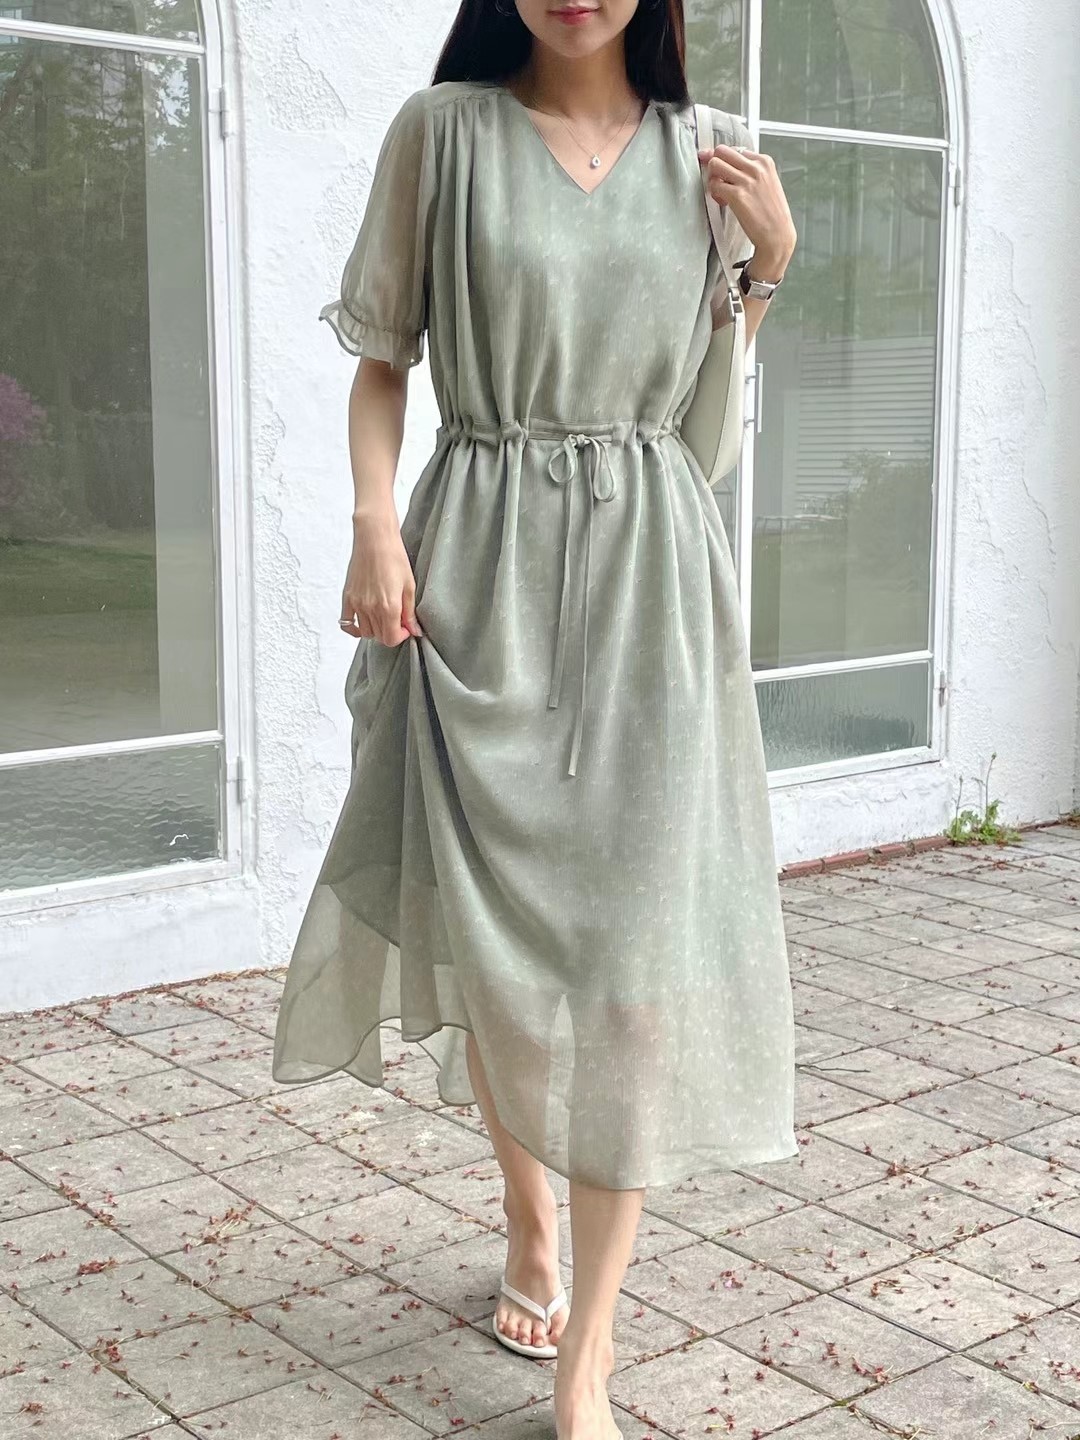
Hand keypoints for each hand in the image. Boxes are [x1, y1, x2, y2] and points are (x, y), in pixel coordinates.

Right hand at [339, 508, 422, 645]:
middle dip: (390, 633)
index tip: (406, 627)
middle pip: (379, 637)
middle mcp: (371, 609)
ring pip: (365, 632)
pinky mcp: (347, 597)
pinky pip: (346, 623)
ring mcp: (357, 604)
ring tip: (383, 616)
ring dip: (376, 629)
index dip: (401, 636)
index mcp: (389, 607)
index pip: (391, 639)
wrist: (375, 539)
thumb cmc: (394, 557)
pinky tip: (364, 622)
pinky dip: (354, 628)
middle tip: (397, 620)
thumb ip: (410, 612)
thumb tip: (414, 630)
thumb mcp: (409, 586)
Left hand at [698, 142, 797, 278]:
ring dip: (712, 178)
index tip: (725, 175)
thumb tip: (730, 167)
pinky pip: (714, 184)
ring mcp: (746, 180)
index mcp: (765, 161)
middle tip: (718, 180)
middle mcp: (756, 167)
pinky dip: (714, 194)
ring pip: (714, 164)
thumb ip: (751, 172)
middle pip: (722, 150)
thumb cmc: (772, 214)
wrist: (777, 235)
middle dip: (714, 164)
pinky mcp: (737, 195)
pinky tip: (723, 203)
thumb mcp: (768, 184)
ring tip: (721, 193)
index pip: (736, 150)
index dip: (727, 162)